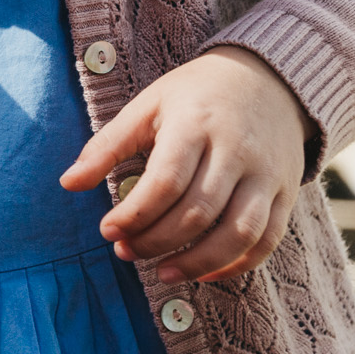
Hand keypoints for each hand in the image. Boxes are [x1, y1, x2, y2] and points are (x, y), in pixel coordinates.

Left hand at [61, 46, 315, 282]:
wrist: (268, 79)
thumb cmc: (194, 95)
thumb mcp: (146, 106)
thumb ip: (107, 145)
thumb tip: (67, 184)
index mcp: (195, 124)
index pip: (166, 181)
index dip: (134, 214)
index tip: (107, 230)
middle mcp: (237, 151)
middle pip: (199, 211)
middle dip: (157, 240)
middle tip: (125, 251)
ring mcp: (267, 174)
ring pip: (239, 232)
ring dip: (198, 262)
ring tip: (162, 273)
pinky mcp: (287, 192)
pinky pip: (268, 239)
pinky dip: (238, 264)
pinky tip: (203, 273)